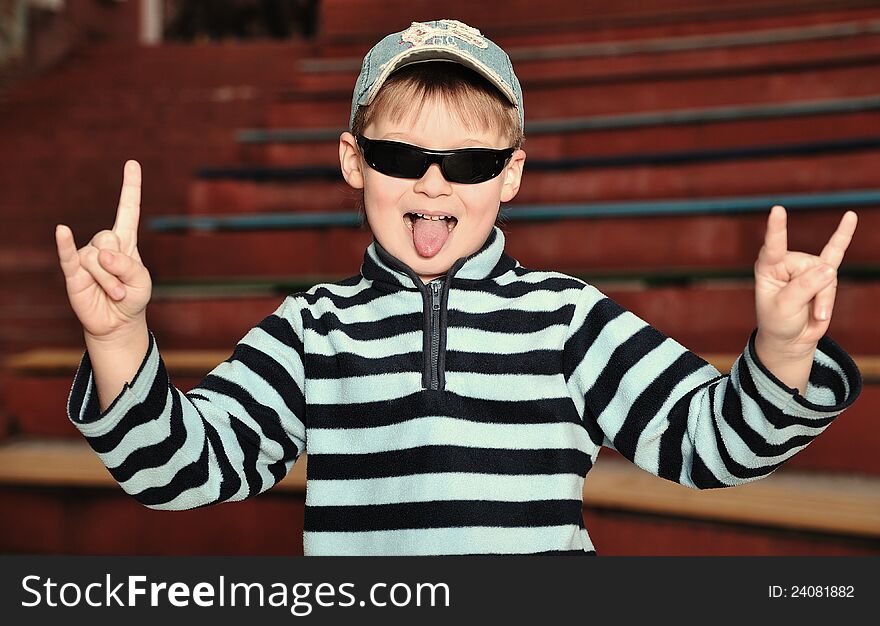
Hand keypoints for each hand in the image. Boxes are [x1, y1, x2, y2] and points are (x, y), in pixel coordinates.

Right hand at [55, 160, 152, 339]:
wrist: (117, 322)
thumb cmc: (133, 297)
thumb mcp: (142, 281)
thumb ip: (128, 265)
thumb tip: (103, 255)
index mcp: (125, 242)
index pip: (128, 210)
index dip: (130, 187)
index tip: (132, 163)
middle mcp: (104, 244)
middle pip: (110, 241)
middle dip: (120, 269)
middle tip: (124, 289)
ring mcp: (86, 256)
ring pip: (97, 259)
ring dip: (110, 282)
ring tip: (116, 295)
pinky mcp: (73, 271)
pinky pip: (68, 255)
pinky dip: (64, 244)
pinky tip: (61, 230)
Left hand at [754, 205, 856, 355]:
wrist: (791, 337)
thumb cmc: (779, 322)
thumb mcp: (785, 309)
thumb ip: (804, 288)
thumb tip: (828, 268)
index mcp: (768, 268)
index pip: (773, 247)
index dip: (776, 230)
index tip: (777, 210)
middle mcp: (787, 263)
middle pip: (812, 269)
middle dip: (814, 294)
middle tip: (803, 311)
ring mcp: (806, 267)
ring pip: (828, 276)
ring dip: (825, 300)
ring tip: (815, 313)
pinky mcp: (823, 274)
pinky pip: (836, 252)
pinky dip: (843, 236)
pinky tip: (850, 218)